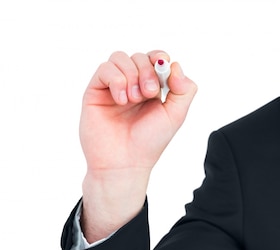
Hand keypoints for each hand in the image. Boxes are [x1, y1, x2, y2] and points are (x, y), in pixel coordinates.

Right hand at [79, 50, 197, 240]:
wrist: (124, 163)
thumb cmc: (149, 143)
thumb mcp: (175, 116)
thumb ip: (184, 90)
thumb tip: (176, 65)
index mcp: (152, 89)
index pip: (156, 59)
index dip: (161, 59)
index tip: (165, 72)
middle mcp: (132, 85)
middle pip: (139, 56)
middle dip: (147, 71)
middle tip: (149, 93)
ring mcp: (113, 87)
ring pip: (120, 57)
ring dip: (132, 74)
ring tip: (134, 99)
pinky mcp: (95, 92)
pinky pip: (104, 69)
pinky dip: (116, 80)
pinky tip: (122, 100)